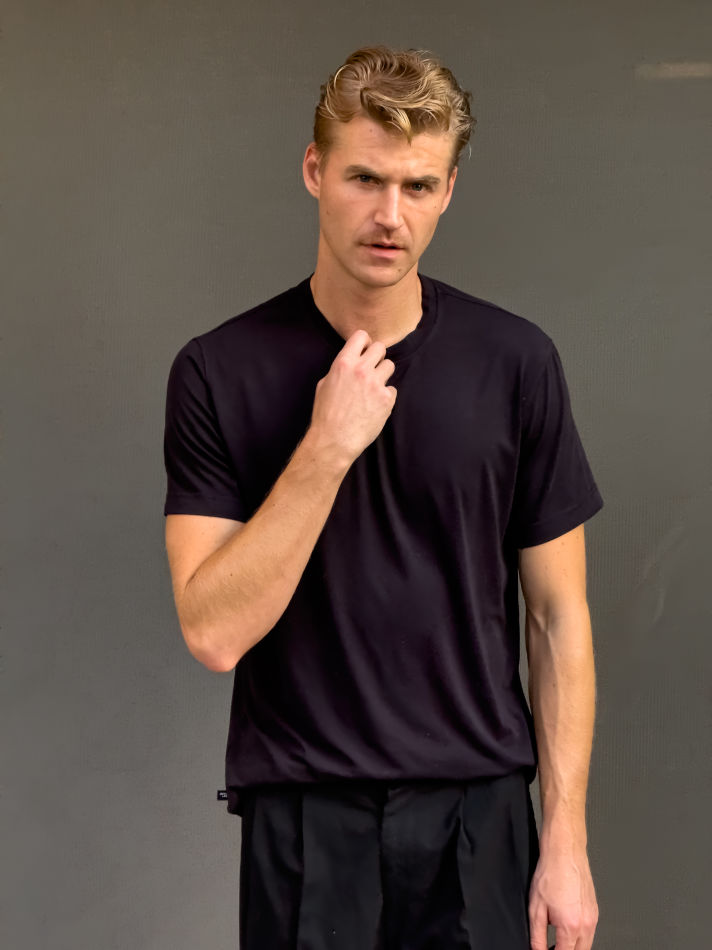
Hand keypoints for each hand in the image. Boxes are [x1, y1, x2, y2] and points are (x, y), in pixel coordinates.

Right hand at [309, 329, 396, 463]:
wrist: (334, 439)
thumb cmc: (325, 414)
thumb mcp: (324, 384)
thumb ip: (340, 369)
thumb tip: (351, 362)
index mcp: (343, 363)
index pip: (361, 336)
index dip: (364, 342)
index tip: (364, 350)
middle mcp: (361, 370)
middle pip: (380, 348)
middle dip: (376, 356)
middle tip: (371, 369)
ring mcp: (376, 384)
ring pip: (390, 365)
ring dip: (383, 374)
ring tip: (373, 388)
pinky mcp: (386, 399)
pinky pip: (392, 389)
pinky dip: (385, 396)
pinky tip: (374, 405)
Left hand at [528, 845, 598, 949]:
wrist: (564, 852)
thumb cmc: (551, 873)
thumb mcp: (535, 908)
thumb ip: (537, 935)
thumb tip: (537, 949)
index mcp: (571, 926)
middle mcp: (586, 924)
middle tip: (552, 947)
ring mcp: (593, 917)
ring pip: (586, 944)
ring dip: (573, 945)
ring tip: (557, 938)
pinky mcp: (595, 909)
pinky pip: (590, 931)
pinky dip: (579, 934)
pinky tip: (566, 924)